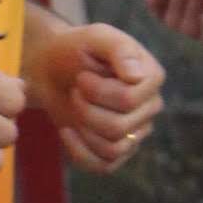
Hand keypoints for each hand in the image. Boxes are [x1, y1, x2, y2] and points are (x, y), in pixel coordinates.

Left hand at [24, 18, 165, 171]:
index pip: (128, 100)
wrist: (51, 68)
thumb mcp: (96, 37)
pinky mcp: (116, 151)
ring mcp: (135, 131)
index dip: (97, 91)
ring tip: (74, 106)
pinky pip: (103, 166)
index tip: (82, 76)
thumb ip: (119, 49)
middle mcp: (149, 106)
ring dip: (83, 128)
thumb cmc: (75, 49)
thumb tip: (137, 77)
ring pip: (113, 148)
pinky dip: (79, 152)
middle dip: (86, 110)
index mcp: (151, 78)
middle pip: (119, 127)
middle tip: (75, 91)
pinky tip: (66, 131)